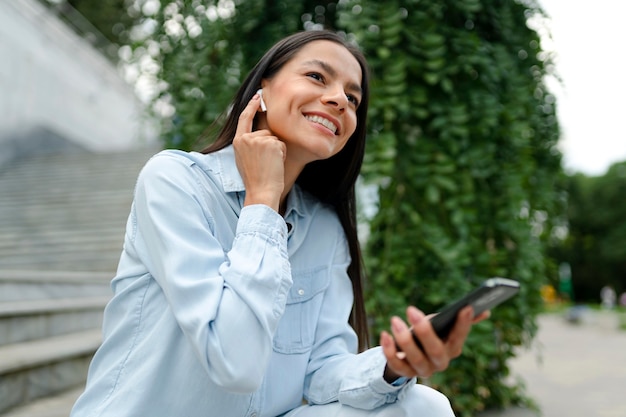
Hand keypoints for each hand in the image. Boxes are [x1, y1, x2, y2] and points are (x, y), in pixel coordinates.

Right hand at [233, 93, 285, 211]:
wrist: (261, 191)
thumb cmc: (255, 179)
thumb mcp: (245, 158)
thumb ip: (248, 143)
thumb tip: (259, 133)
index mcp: (238, 142)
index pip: (244, 118)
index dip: (251, 106)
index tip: (257, 96)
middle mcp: (246, 138)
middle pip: (265, 132)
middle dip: (271, 145)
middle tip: (266, 163)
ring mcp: (257, 140)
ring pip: (274, 138)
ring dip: (276, 151)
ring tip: (268, 165)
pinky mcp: (269, 143)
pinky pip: (281, 144)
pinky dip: (281, 154)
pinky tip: (274, 164)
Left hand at [380, 306, 489, 381]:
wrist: (409, 358)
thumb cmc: (428, 337)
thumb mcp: (442, 327)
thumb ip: (460, 321)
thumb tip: (484, 310)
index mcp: (452, 349)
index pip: (459, 338)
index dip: (463, 325)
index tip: (464, 307)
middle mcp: (440, 362)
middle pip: (435, 350)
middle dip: (424, 331)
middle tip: (411, 309)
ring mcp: (423, 370)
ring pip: (415, 359)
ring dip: (404, 339)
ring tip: (395, 320)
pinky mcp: (405, 373)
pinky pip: (397, 365)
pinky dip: (389, 351)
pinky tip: (384, 335)